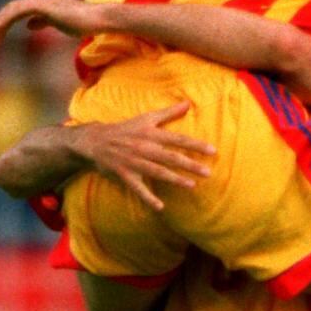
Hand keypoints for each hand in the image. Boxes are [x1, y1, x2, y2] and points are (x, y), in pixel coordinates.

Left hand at [0, 0, 113, 47]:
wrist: (95, 19)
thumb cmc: (82, 23)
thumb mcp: (57, 23)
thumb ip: (42, 21)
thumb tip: (29, 24)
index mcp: (40, 2)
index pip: (16, 11)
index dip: (4, 24)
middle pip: (10, 10)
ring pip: (10, 11)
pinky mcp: (39, 5)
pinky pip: (16, 12)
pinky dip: (5, 21)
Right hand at [75, 104, 213, 210]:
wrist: (97, 141)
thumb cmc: (126, 129)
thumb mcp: (146, 118)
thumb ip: (169, 112)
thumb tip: (188, 103)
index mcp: (151, 133)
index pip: (178, 139)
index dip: (195, 144)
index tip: (213, 150)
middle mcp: (144, 147)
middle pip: (171, 157)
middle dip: (190, 164)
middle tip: (208, 172)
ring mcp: (134, 162)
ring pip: (157, 172)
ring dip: (175, 179)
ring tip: (192, 185)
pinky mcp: (125, 175)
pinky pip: (138, 188)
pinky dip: (148, 198)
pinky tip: (160, 207)